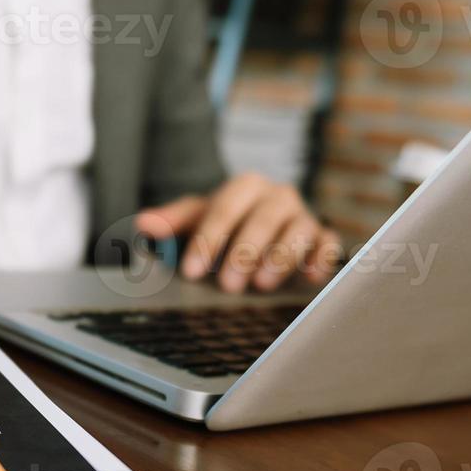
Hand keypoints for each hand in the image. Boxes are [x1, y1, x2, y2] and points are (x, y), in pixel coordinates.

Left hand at [134, 173, 341, 293]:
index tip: (191, 271)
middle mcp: (277, 196)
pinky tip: (310, 278)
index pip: (224, 210)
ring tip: (262, 284)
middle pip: (261, 221)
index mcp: (245, 186)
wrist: (260, 221)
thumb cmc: (226, 222)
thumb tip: (143, 223)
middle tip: (228, 284)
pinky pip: (327, 244)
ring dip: (280, 257)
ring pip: (296, 231)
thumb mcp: (197, 217)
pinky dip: (321, 259)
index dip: (207, 241)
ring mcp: (302, 215)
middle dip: (243, 253)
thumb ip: (172, 220)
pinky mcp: (321, 236)